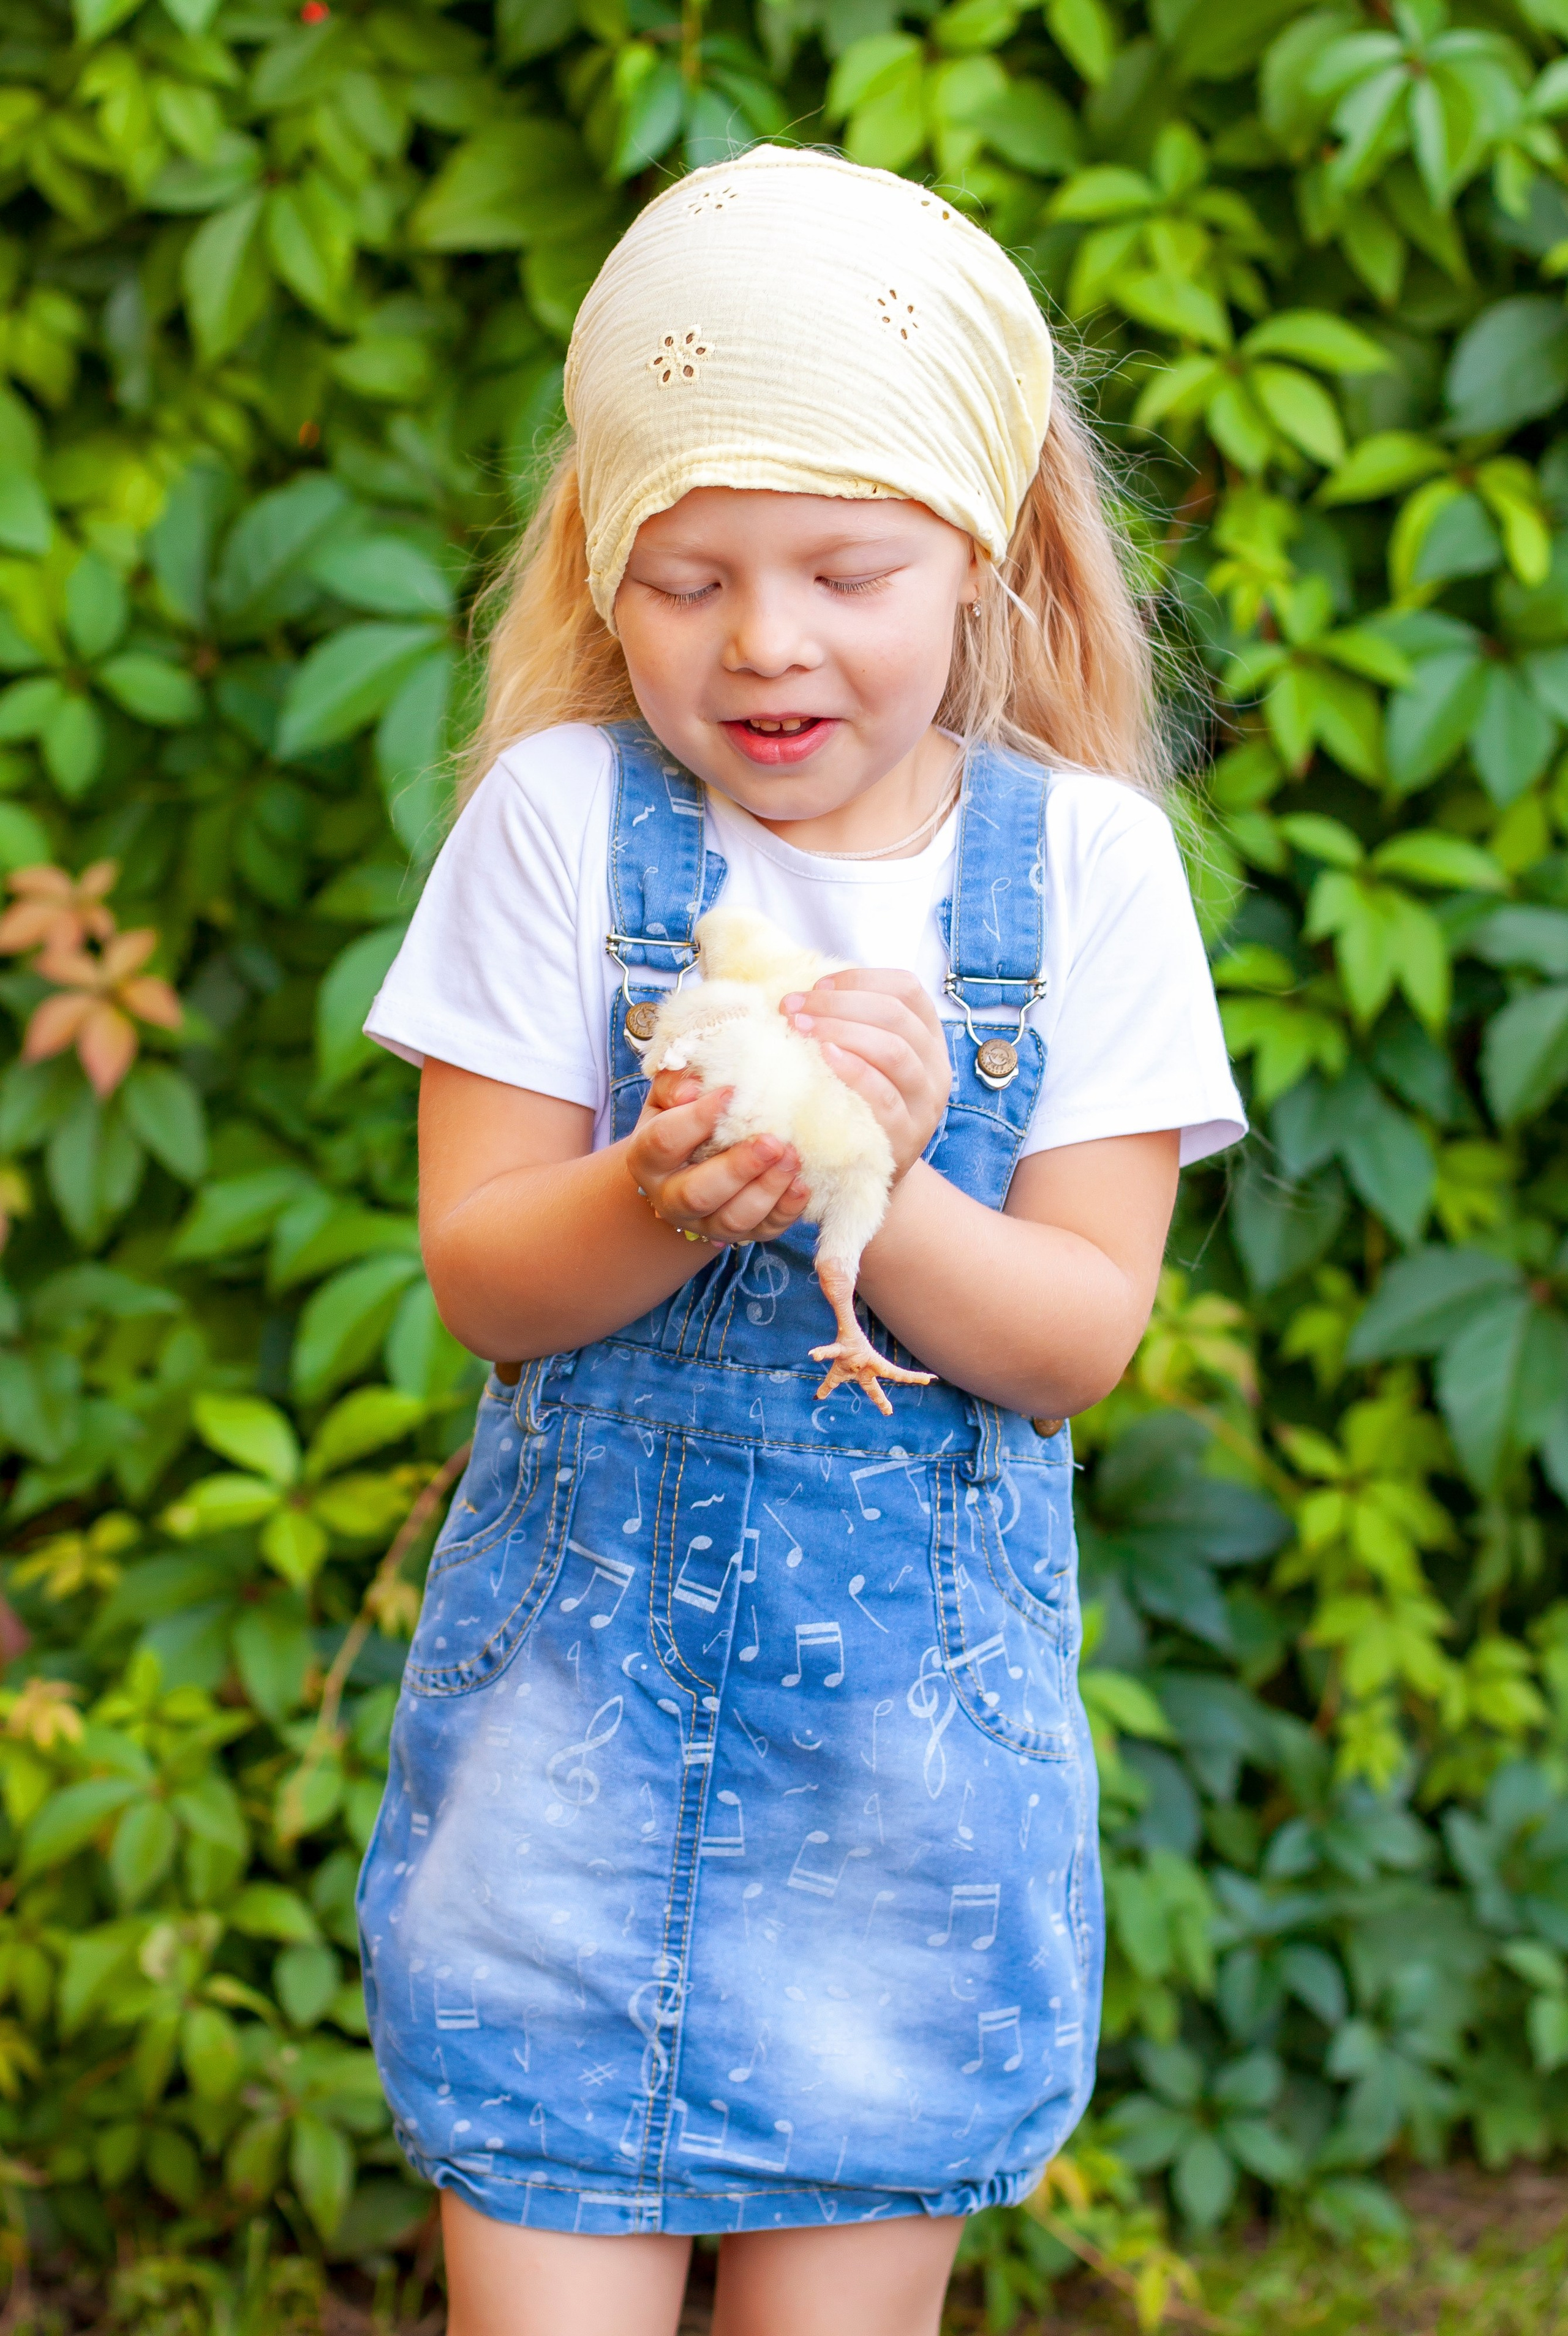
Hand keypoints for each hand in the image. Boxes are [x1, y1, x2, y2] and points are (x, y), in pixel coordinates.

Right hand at [626, 1068, 810, 1245]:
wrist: (688, 1166)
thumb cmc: (682, 1116)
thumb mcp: (670, 1095)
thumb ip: (677, 1081)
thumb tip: (693, 1087)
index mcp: (648, 1158)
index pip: (665, 1141)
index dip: (696, 1118)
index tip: (731, 1092)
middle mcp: (670, 1198)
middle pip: (697, 1193)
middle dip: (738, 1168)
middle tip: (772, 1142)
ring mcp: (705, 1222)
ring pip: (733, 1219)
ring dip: (767, 1190)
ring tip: (793, 1157)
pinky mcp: (740, 1234)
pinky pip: (764, 1230)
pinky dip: (786, 1209)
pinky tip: (803, 1184)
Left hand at [782, 968, 950, 1179]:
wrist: (872, 1174)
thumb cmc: (859, 1105)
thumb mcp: (866, 1060)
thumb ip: (850, 1025)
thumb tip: (804, 988)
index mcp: (928, 1037)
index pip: (907, 989)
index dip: (861, 979)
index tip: (817, 985)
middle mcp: (935, 1067)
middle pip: (896, 1015)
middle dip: (839, 1003)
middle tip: (793, 1006)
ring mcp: (925, 1103)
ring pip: (894, 1050)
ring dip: (841, 1030)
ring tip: (800, 1027)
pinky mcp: (907, 1136)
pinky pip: (884, 1097)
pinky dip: (854, 1071)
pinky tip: (824, 1057)